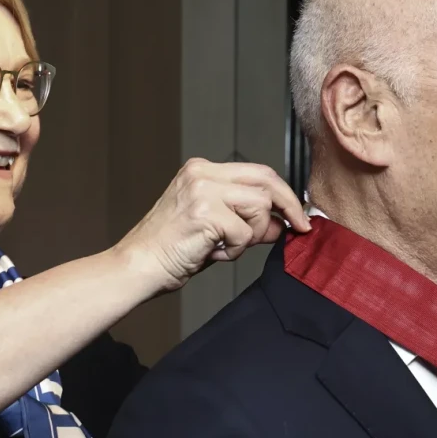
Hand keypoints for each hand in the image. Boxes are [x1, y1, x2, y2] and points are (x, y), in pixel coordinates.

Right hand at [115, 158, 310, 292]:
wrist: (137, 266)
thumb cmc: (169, 251)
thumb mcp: (215, 230)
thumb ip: (247, 221)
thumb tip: (280, 223)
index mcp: (202, 171)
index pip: (257, 172)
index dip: (282, 194)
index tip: (296, 215)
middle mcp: (202, 173)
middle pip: (265, 178)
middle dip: (288, 204)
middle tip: (299, 227)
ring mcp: (203, 190)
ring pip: (259, 205)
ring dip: (252, 234)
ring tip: (226, 248)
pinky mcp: (205, 212)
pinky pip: (244, 232)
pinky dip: (236, 250)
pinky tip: (213, 253)